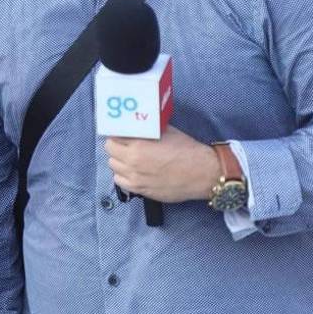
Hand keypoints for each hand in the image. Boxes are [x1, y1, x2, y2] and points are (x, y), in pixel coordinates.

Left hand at [104, 125, 219, 202]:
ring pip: (113, 166)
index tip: (121, 134)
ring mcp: (135, 177)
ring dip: (119, 160)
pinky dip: (123, 175)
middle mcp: (133, 161)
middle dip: (116, 146)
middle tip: (126, 145)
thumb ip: (146, 129)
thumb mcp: (165, 131)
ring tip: (131, 158)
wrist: (202, 173)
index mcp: (138, 144)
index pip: (113, 136)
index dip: (117, 134)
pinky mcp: (140, 190)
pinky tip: (134, 171)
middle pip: (110, 151)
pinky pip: (119, 181)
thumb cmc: (186, 150)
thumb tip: (134, 124)